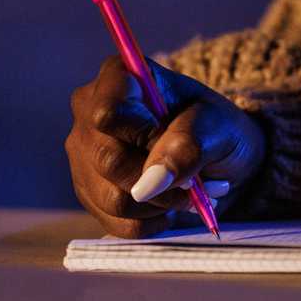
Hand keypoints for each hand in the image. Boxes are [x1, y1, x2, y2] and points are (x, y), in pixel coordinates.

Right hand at [66, 56, 265, 237]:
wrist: (218, 158)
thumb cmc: (216, 129)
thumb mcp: (217, 126)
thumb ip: (187, 146)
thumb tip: (148, 184)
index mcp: (116, 78)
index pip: (107, 113)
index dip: (145, 136)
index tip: (175, 138)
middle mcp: (88, 114)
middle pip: (108, 161)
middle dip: (159, 180)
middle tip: (194, 180)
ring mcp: (83, 156)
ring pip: (111, 198)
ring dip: (160, 204)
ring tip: (185, 191)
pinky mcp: (89, 193)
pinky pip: (115, 222)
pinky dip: (151, 221)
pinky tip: (168, 205)